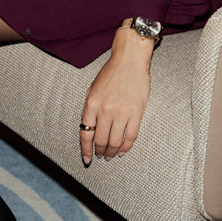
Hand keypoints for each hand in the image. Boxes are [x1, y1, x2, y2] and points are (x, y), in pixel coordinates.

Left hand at [80, 28, 152, 164]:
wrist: (129, 61)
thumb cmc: (111, 73)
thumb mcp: (92, 89)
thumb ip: (90, 109)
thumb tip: (90, 129)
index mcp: (91, 105)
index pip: (86, 134)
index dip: (85, 150)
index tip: (87, 159)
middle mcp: (105, 111)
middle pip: (101, 141)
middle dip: (100, 152)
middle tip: (101, 157)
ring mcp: (122, 113)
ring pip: (115, 142)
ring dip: (112, 152)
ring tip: (111, 156)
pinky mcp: (136, 113)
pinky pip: (131, 136)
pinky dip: (126, 147)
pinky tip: (122, 151)